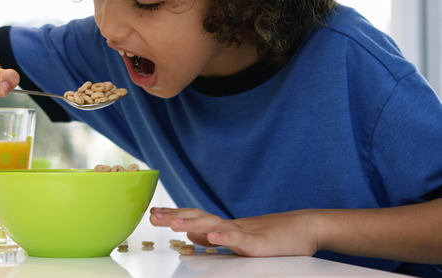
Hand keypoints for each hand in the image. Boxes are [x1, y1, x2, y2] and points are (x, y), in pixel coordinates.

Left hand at [149, 207, 318, 256]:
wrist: (307, 228)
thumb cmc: (275, 236)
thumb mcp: (238, 238)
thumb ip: (214, 235)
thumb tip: (190, 234)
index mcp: (224, 226)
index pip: (194, 218)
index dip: (174, 214)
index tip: (153, 213)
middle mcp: (231, 226)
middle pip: (199, 218)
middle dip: (174, 216)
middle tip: (153, 216)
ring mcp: (245, 233)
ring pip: (215, 226)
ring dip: (193, 223)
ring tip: (174, 223)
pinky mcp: (260, 244)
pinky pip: (240, 240)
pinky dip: (225, 236)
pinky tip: (211, 236)